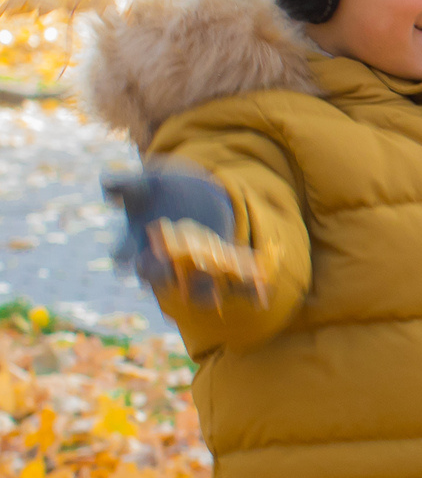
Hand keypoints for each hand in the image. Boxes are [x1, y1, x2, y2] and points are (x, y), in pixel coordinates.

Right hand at [102, 160, 235, 298]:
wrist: (192, 192)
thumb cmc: (160, 188)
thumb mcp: (146, 181)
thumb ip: (128, 184)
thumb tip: (106, 183)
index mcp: (135, 242)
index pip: (122, 254)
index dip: (123, 256)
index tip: (126, 259)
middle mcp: (158, 261)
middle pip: (156, 275)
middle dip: (162, 276)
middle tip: (171, 275)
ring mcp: (187, 267)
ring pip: (191, 287)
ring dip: (202, 292)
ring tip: (216, 296)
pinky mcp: (216, 265)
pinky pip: (228, 281)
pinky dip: (242, 289)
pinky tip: (258, 294)